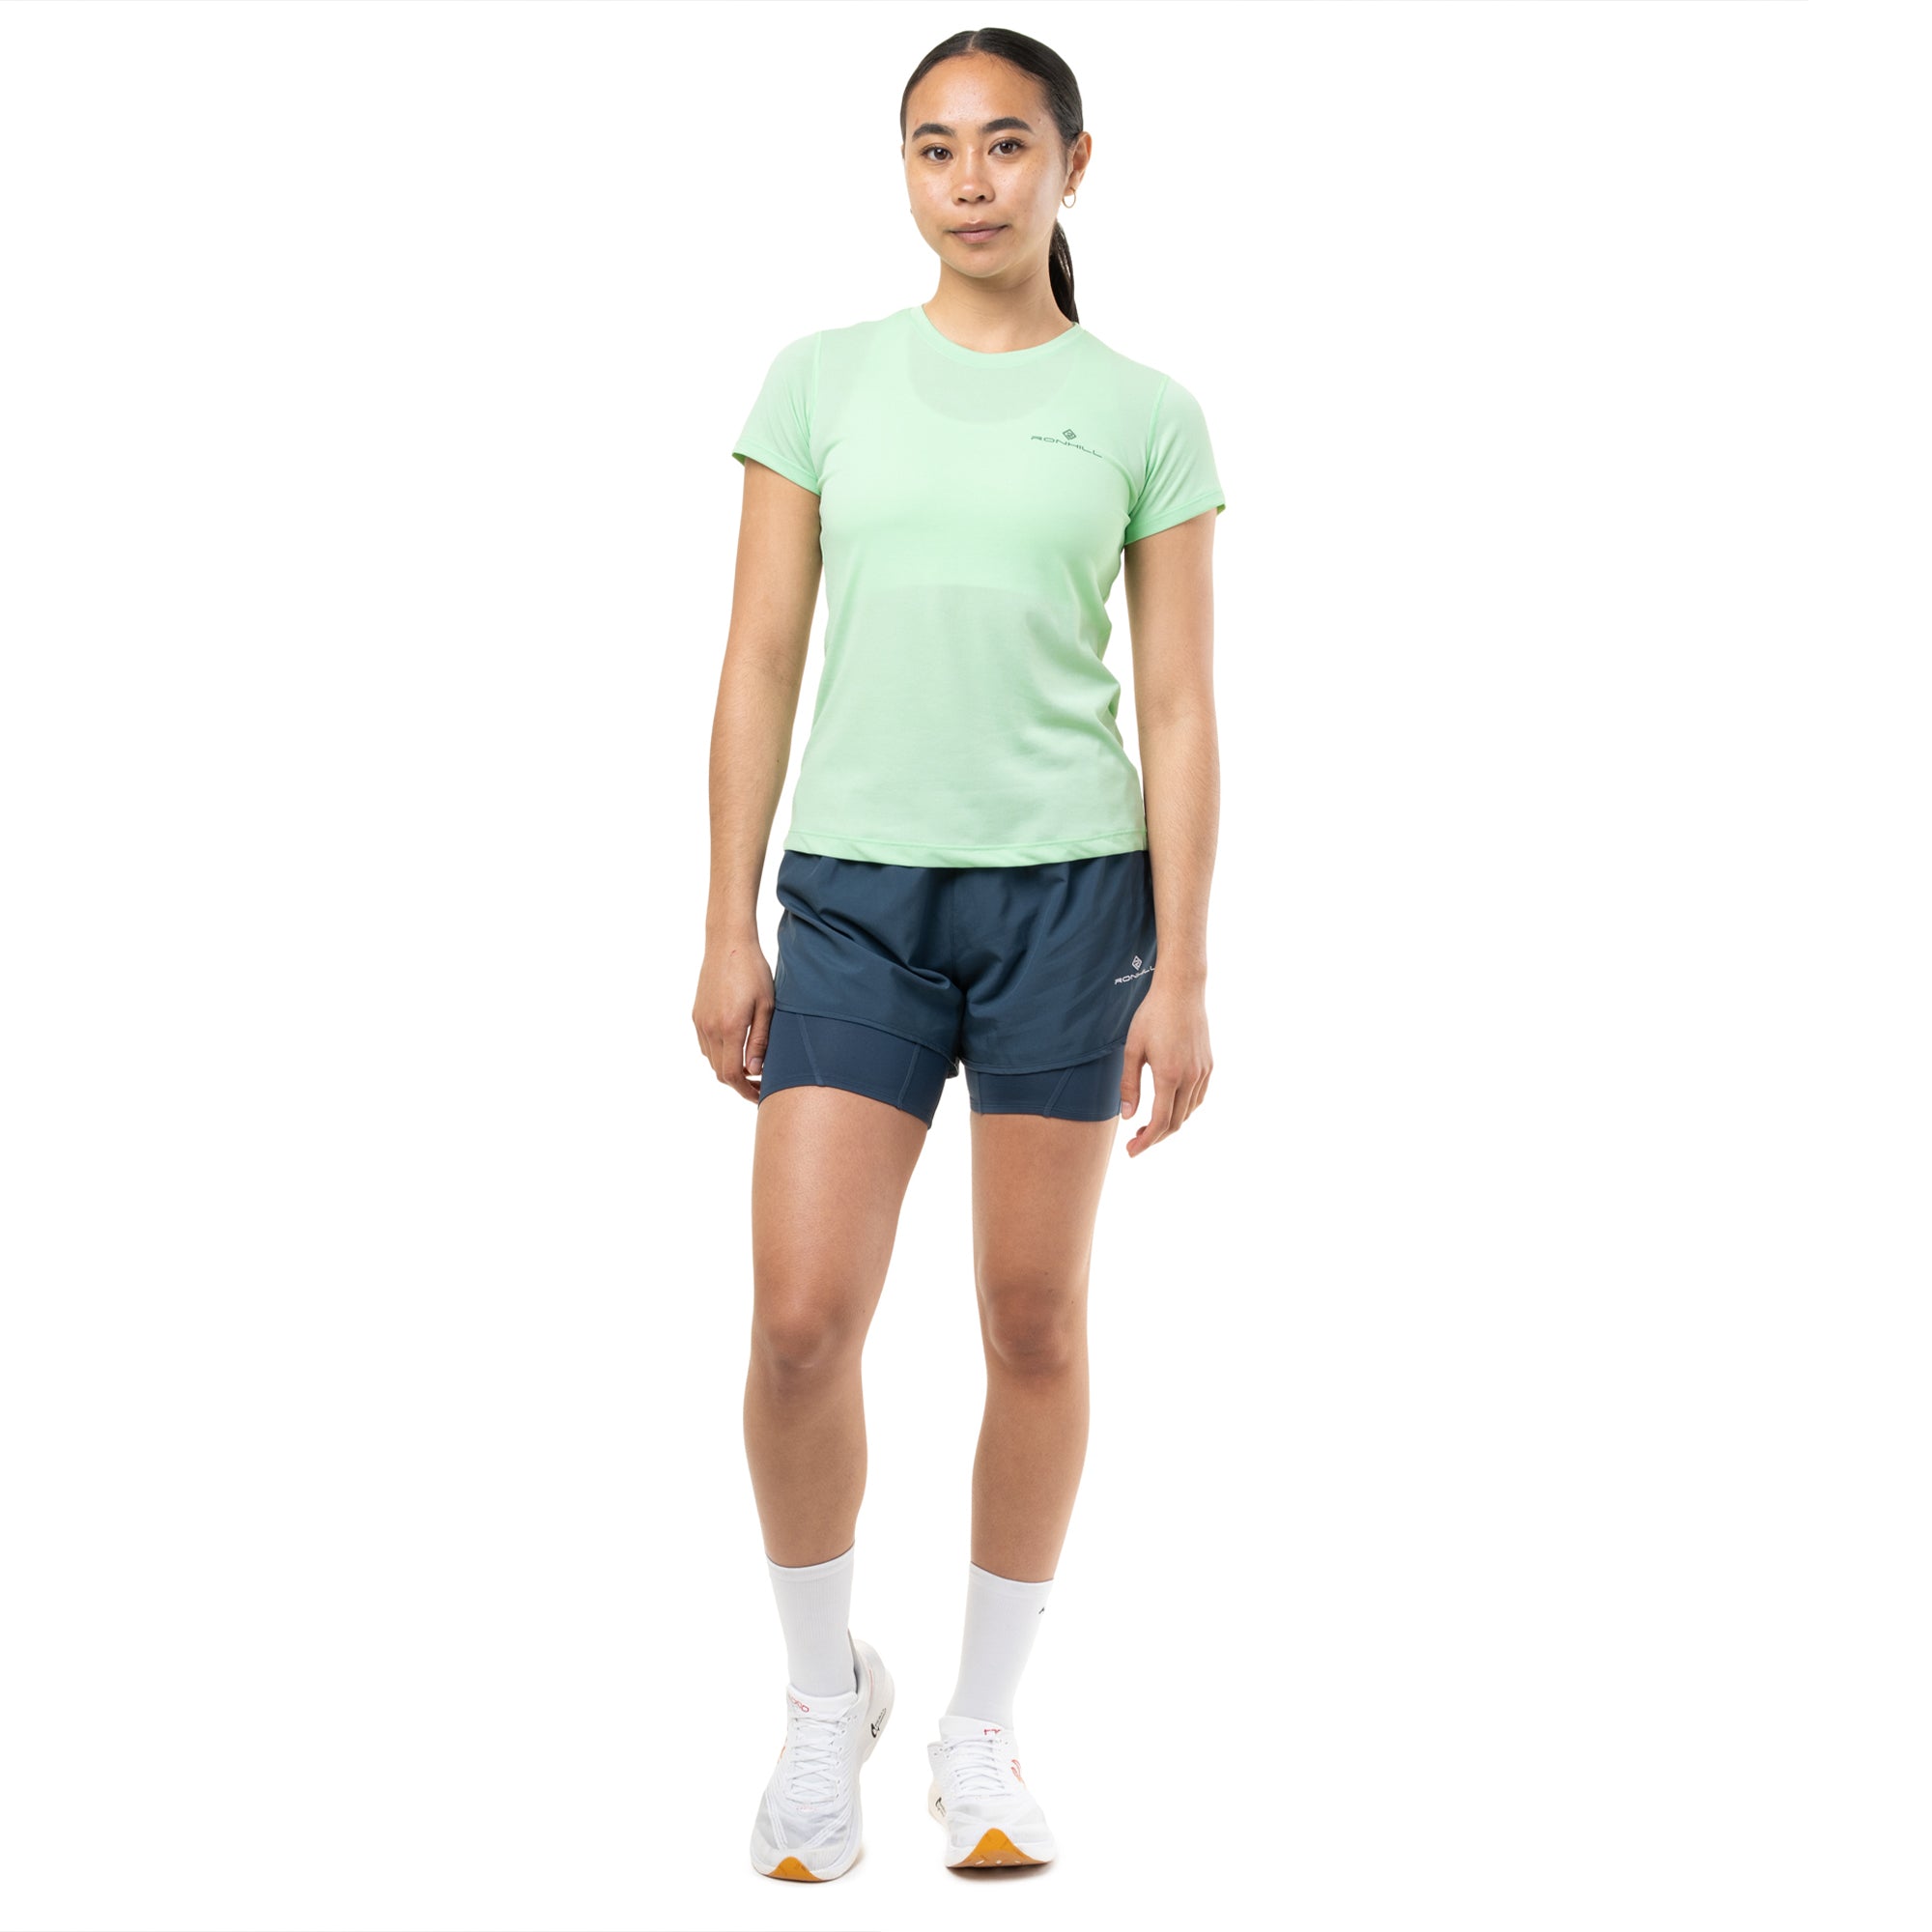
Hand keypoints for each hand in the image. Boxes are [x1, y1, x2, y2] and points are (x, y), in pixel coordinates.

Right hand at [693, 930, 774, 1102]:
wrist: (727, 943)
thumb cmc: (753, 971)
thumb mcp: (766, 1005)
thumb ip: (760, 1040)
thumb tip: (755, 1071)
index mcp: (730, 1027)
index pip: (732, 1075)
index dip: (746, 1091)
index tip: (761, 1095)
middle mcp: (710, 1028)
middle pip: (720, 1072)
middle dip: (739, 1084)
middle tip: (761, 1085)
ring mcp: (700, 1021)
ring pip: (711, 1060)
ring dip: (728, 1069)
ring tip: (751, 1068)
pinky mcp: (696, 1014)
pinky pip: (705, 1045)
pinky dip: (719, 1054)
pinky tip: (736, 1048)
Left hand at [1118, 979, 1211, 1156]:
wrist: (1181, 991)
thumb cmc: (1152, 1016)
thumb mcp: (1132, 1049)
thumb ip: (1129, 1084)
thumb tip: (1127, 1116)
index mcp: (1169, 1075)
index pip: (1159, 1122)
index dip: (1146, 1142)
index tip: (1132, 1152)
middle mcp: (1190, 1077)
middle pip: (1175, 1123)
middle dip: (1155, 1137)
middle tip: (1136, 1142)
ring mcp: (1202, 1072)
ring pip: (1188, 1112)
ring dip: (1170, 1125)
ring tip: (1149, 1126)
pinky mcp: (1208, 1065)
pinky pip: (1198, 1098)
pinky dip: (1183, 1110)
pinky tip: (1169, 1107)